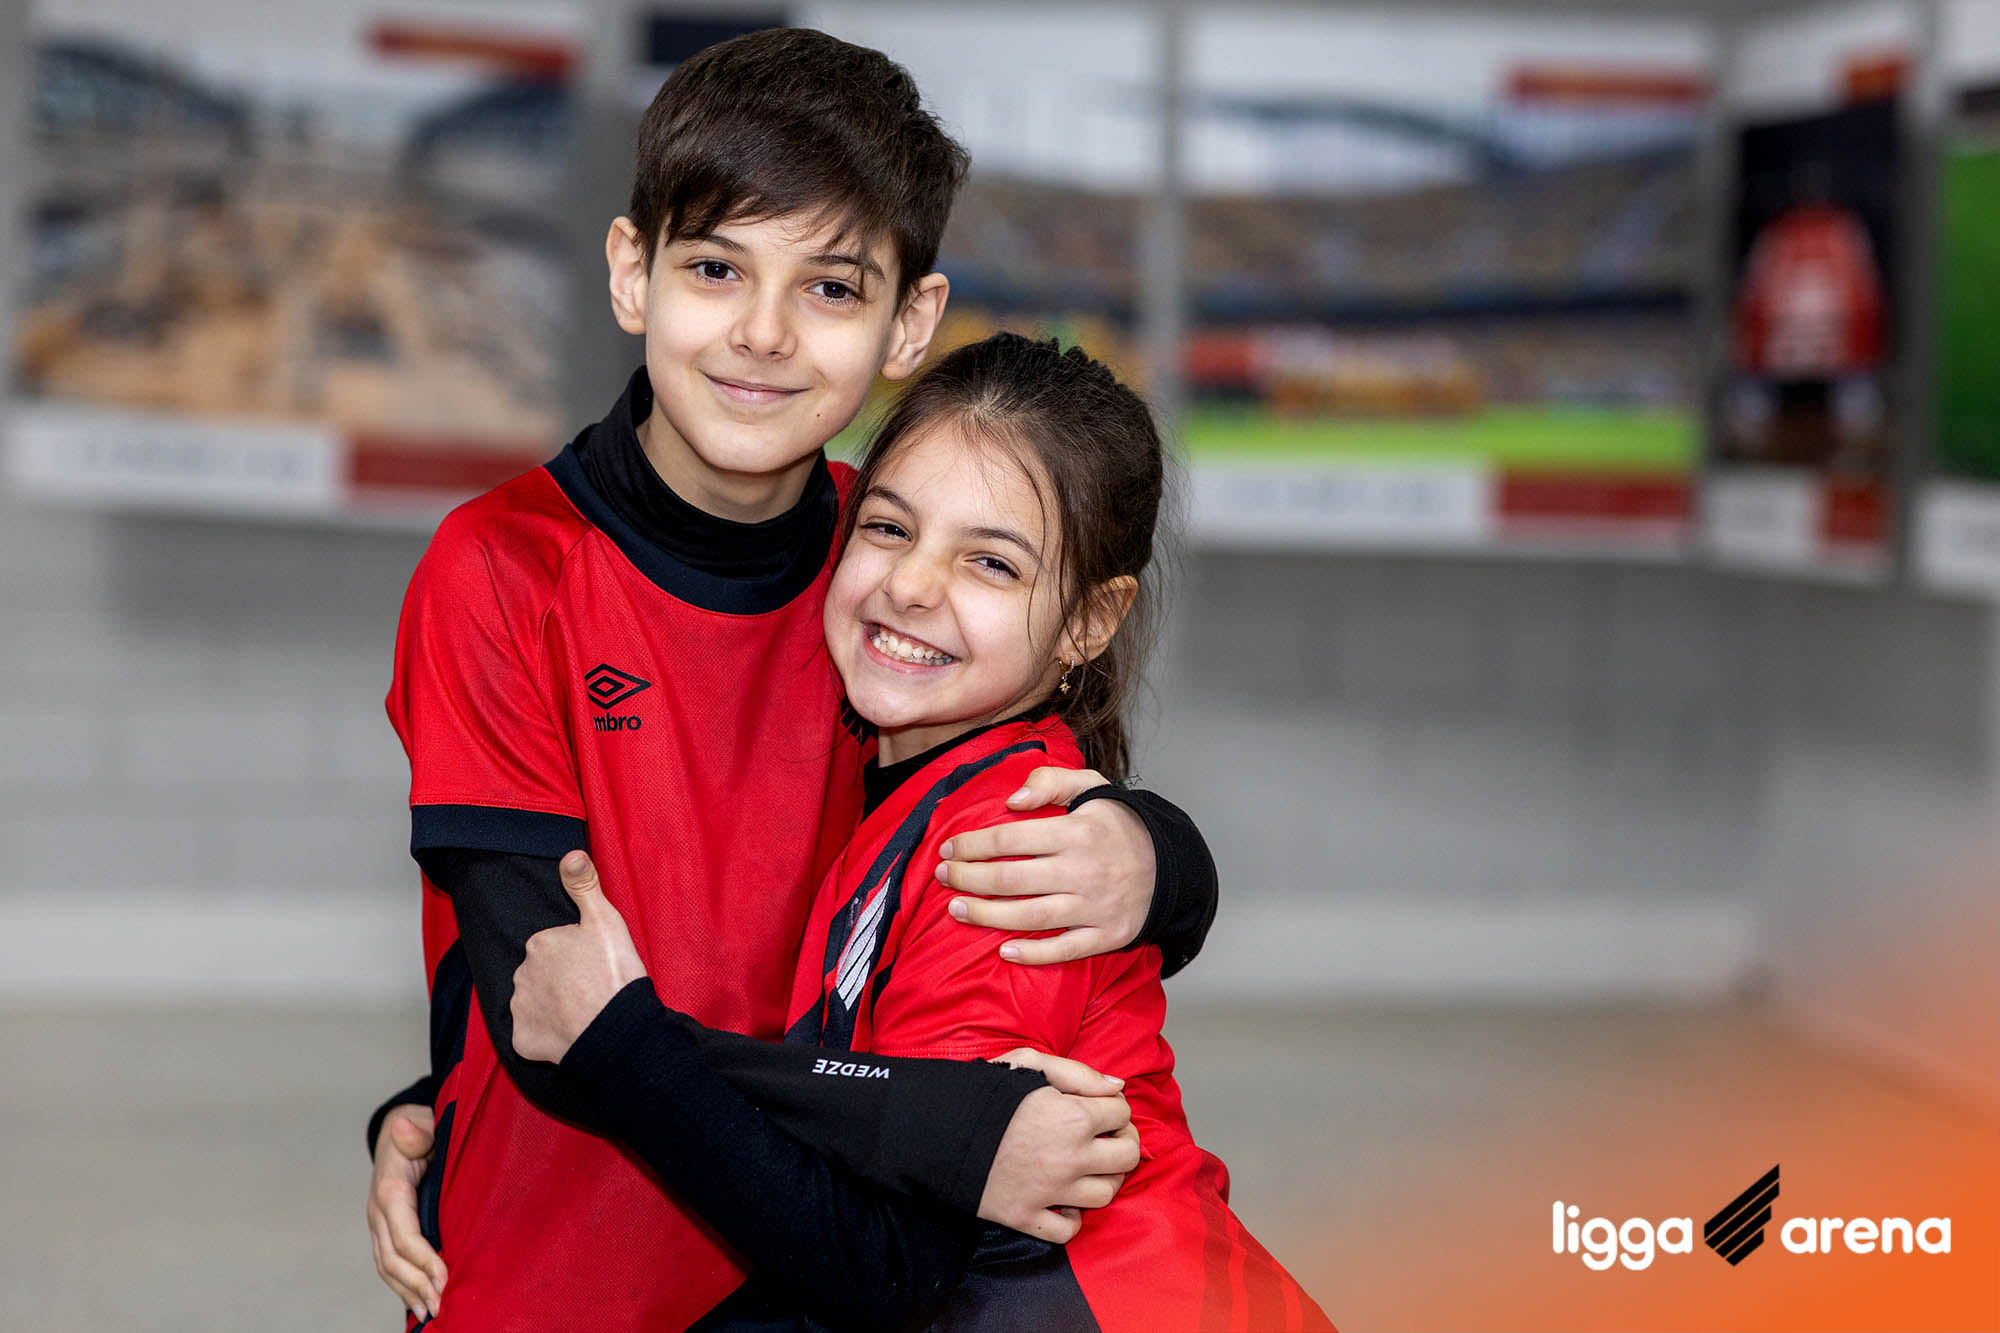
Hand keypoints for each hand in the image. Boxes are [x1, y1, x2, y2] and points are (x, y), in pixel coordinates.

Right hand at [368, 1105, 445, 1320]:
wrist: (402, 1127)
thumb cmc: (422, 1127)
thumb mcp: (424, 1124)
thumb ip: (418, 1133)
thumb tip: (403, 1128)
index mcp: (389, 1191)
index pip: (405, 1236)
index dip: (425, 1260)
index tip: (446, 1279)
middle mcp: (378, 1212)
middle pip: (393, 1259)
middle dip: (418, 1285)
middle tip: (442, 1306)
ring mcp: (377, 1224)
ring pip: (387, 1266)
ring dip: (407, 1292)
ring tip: (430, 1314)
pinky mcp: (383, 1231)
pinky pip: (388, 1263)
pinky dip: (401, 1285)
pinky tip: (417, 1303)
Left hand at [510, 850, 647, 1063]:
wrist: (616, 1030)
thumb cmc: (613, 974)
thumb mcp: (605, 921)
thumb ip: (584, 886)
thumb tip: (570, 854)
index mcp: (539, 942)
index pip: (554, 945)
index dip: (577, 956)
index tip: (595, 965)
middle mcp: (521, 973)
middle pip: (541, 973)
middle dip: (560, 981)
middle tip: (591, 989)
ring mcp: (520, 1009)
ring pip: (534, 1003)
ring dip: (552, 1008)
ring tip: (583, 1013)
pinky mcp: (522, 1040)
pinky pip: (531, 1035)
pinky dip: (546, 1036)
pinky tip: (569, 1034)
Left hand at [936, 766, 1154, 964]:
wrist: (1171, 866)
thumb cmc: (1120, 826)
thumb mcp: (1093, 787)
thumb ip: (1050, 782)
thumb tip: (1012, 801)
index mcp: (1077, 832)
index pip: (1010, 839)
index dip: (972, 845)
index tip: (948, 849)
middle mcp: (1084, 871)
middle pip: (1011, 880)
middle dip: (967, 879)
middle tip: (942, 877)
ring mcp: (1095, 907)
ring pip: (1029, 917)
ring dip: (986, 916)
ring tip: (957, 909)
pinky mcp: (1107, 935)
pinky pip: (1064, 949)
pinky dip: (1032, 954)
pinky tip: (1004, 951)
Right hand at [977, 1047, 1141, 1242]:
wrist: (935, 1129)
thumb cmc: (983, 1092)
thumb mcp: (1029, 1064)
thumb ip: (1079, 1073)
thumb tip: (1118, 1087)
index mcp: (1074, 1117)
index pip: (1122, 1113)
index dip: (1114, 1107)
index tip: (1100, 1109)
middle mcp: (1071, 1158)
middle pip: (1127, 1157)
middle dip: (1122, 1142)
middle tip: (1106, 1138)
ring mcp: (1050, 1192)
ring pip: (1105, 1195)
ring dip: (1103, 1178)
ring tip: (1088, 1166)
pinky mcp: (1026, 1217)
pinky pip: (1068, 1230)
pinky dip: (1073, 1218)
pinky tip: (1064, 1200)